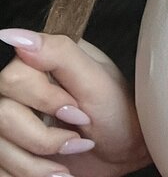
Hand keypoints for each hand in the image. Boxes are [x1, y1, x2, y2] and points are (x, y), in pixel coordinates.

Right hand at [0, 29, 151, 176]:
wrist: (124, 151)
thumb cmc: (117, 112)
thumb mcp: (95, 81)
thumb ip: (59, 53)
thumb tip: (18, 35)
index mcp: (40, 62)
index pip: (12, 78)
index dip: (44, 102)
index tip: (77, 113)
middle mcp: (21, 91)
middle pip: (2, 116)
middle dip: (42, 138)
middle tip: (76, 138)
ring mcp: (14, 123)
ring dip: (37, 165)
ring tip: (69, 159)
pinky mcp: (13, 151)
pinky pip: (0, 169)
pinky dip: (29, 175)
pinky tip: (55, 172)